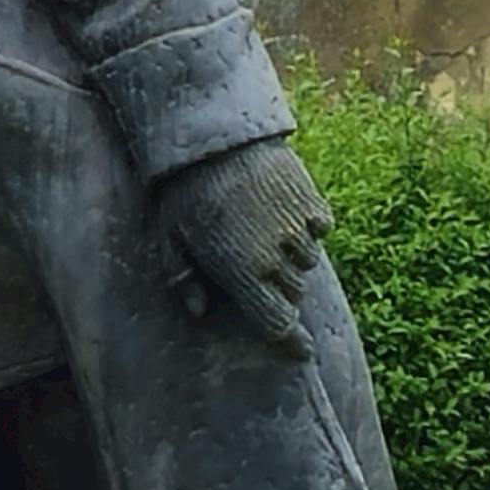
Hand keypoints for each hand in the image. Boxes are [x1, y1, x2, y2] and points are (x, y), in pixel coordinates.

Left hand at [156, 142, 329, 333]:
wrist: (213, 140)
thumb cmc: (182, 192)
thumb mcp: (169, 240)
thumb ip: (184, 280)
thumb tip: (199, 311)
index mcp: (242, 277)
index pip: (277, 325)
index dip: (291, 342)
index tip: (300, 350)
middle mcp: (277, 260)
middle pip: (293, 294)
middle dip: (280, 290)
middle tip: (257, 265)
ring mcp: (299, 232)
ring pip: (308, 262)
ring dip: (293, 257)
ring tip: (264, 230)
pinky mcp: (313, 204)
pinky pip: (320, 229)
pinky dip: (308, 226)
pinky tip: (282, 209)